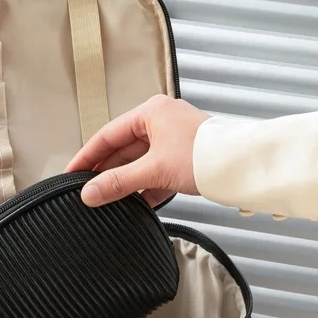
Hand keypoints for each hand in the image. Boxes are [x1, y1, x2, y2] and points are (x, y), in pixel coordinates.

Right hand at [65, 95, 211, 206]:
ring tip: (108, 200)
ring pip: (139, 163)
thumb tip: (89, 194)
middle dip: (107, 172)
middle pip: (122, 149)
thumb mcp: (153, 170)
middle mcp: (161, 122)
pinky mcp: (183, 158)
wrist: (245, 167)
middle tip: (87, 191)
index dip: (87, 156)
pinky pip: (155, 173)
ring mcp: (173, 140)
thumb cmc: (206, 156)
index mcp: (151, 113)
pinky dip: (145, 188)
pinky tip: (137, 204)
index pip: (108, 135)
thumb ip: (118, 183)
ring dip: (126, 183)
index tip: (72, 173)